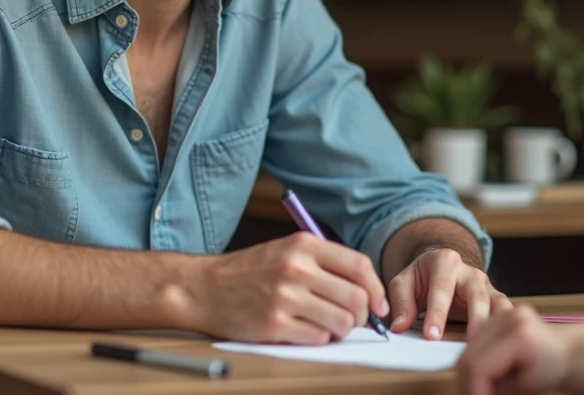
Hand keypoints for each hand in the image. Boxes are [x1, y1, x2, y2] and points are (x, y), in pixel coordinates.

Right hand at [186, 232, 389, 344]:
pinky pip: (319, 338)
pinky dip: (319, 338)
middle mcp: (296, 268)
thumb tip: (366, 290)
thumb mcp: (286, 250)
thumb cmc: (250, 271)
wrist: (204, 288)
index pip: (359, 266)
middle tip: (353, 320)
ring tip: (326, 325)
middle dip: (362, 315)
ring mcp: (285, 297)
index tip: (379, 304)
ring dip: (341, 329)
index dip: (376, 288)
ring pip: (342, 322)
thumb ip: (324, 263)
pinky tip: (304, 330)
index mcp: (303, 245)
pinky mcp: (274, 324)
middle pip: (356, 297)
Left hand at [387, 247, 510, 339]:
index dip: (437, 313)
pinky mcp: (496, 299)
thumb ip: (401, 302)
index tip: (431, 336)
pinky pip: (506, 314)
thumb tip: (399, 327)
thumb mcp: (403, 283)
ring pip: (498, 304)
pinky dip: (506, 329)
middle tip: (467, 346)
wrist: (440, 269)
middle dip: (473, 320)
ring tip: (489, 349)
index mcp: (444, 261)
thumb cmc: (421, 278)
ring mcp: (486, 285)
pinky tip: (501, 346)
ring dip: (495, 326)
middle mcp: (470, 271)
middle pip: (477, 295)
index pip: (442, 288)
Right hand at [456, 304, 568, 394]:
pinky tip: (482, 368)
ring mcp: (502, 311)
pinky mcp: (496, 311)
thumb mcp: (523, 387)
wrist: (563, 350)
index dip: (471, 387)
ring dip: (468, 367)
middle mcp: (508, 317)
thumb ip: (494, 388)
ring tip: (478, 383)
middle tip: (471, 393)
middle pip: (469, 353)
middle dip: (466, 379)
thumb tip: (472, 391)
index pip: (479, 365)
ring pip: (468, 345)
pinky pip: (474, 337)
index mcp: (520, 335)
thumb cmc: (549, 370)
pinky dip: (473, 355)